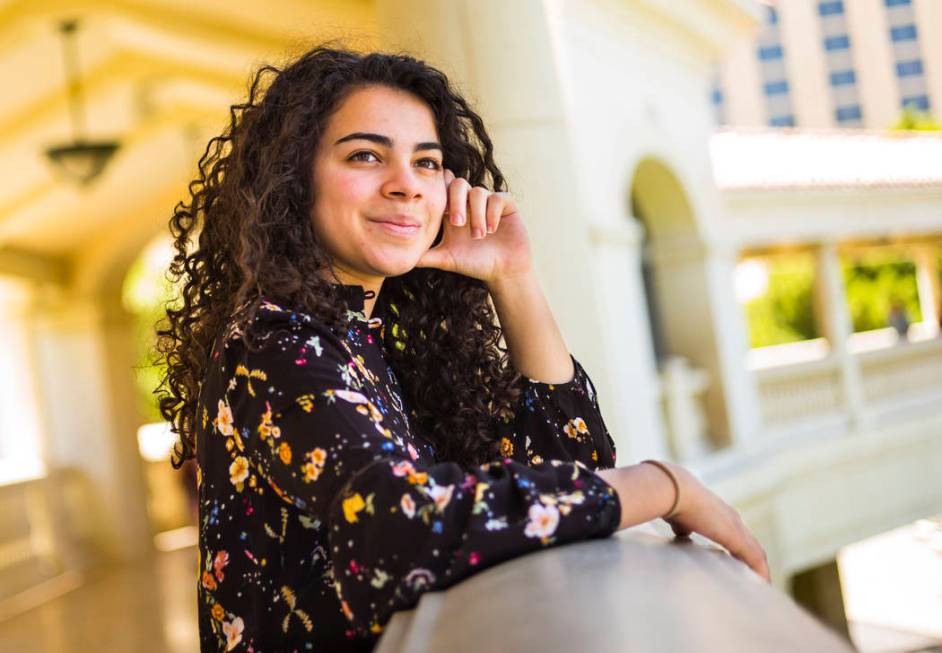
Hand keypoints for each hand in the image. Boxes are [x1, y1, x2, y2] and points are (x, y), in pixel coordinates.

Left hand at [416, 169, 531, 283]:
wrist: (502, 271)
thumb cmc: (474, 264)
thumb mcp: (446, 259)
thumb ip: (425, 256)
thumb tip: (402, 257)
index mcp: (453, 210)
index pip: (443, 189)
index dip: (441, 194)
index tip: (441, 214)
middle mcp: (470, 203)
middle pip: (458, 184)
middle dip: (457, 202)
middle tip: (457, 224)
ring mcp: (488, 202)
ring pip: (478, 192)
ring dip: (477, 215)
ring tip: (478, 236)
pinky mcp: (506, 205)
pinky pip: (498, 197)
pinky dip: (492, 213)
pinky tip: (492, 230)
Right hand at [664, 464, 770, 582]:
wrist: (675, 492)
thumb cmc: (673, 501)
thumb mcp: (680, 517)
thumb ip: (684, 526)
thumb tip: (682, 533)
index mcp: (719, 513)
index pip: (737, 535)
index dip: (741, 551)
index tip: (740, 566)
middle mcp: (732, 519)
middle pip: (751, 544)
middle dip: (754, 562)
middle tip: (756, 580)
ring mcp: (736, 527)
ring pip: (757, 552)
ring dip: (759, 569)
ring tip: (761, 585)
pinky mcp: (737, 537)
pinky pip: (755, 558)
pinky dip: (760, 571)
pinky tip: (762, 583)